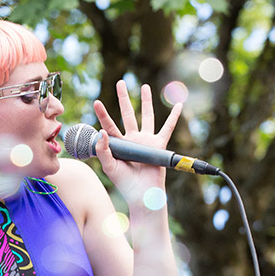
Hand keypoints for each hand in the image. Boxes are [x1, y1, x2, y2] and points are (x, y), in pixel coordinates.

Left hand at [92, 80, 182, 199]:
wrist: (141, 193)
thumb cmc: (124, 183)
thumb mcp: (109, 167)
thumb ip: (103, 150)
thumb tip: (101, 132)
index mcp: (118, 144)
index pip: (109, 125)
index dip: (102, 114)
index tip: (96, 101)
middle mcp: (132, 139)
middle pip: (127, 114)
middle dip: (123, 98)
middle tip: (121, 82)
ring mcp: (146, 141)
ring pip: (146, 116)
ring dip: (146, 101)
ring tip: (144, 86)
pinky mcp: (158, 145)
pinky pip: (168, 128)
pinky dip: (174, 116)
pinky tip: (178, 105)